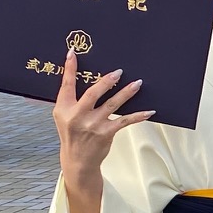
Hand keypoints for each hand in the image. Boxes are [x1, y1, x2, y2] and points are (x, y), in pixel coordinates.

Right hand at [53, 49, 148, 180]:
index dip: (69, 68)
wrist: (78, 159)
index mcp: (64, 108)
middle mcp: (77, 115)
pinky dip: (138, 116)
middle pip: (93, 93)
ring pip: (112, 104)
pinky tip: (149, 111)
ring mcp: (93, 124)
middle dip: (106, 81)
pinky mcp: (106, 133)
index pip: (67, 84)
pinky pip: (125, 121)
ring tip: (137, 83)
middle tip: (118, 71)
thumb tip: (79, 77)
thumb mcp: (63, 116)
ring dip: (127, 93)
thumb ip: (70, 99)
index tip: (73, 53)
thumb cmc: (72, 135)